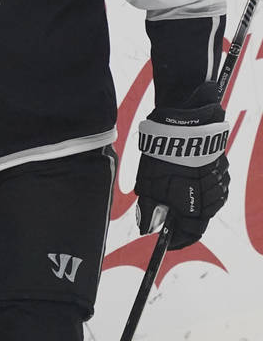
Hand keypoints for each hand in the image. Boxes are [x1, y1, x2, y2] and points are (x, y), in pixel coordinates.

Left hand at [133, 85, 229, 248]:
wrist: (184, 127)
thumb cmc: (163, 158)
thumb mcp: (148, 186)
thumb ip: (148, 210)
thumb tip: (146, 228)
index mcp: (195, 209)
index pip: (190, 234)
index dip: (177, 240)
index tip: (166, 241)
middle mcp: (213, 200)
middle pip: (198, 218)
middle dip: (180, 218)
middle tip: (163, 212)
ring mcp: (220, 183)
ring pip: (206, 202)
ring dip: (190, 201)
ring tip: (171, 189)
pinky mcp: (222, 169)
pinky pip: (210, 185)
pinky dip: (197, 186)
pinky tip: (184, 176)